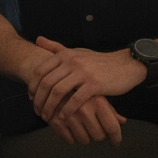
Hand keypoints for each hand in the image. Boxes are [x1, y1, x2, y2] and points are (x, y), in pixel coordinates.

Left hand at [26, 36, 145, 143]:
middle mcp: (72, 62)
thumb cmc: (98, 61)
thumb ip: (56, 48)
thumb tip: (37, 39)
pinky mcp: (94, 84)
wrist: (125, 64)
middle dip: (39, 100)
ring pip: (58, 92)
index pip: (41, 71)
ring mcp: (83, 73)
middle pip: (47, 83)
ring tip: (47, 117)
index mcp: (65, 55)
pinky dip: (66, 111)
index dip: (33, 86)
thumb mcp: (76, 52)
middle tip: (37, 111)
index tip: (31, 98)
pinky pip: (75, 100)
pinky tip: (62, 118)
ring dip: (50, 107)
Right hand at [48, 94, 126, 146]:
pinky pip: (69, 140)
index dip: (116, 139)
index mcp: (97, 102)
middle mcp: (85, 110)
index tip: (115, 143)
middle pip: (99, 137)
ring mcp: (69, 116)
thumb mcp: (95, 95)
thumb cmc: (77, 90)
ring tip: (81, 128)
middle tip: (94, 130)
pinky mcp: (56, 121)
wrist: (51, 82)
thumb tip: (123, 121)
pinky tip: (69, 129)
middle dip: (98, 136)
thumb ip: (110, 110)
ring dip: (84, 138)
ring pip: (84, 140)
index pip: (112, 127)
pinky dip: (71, 138)